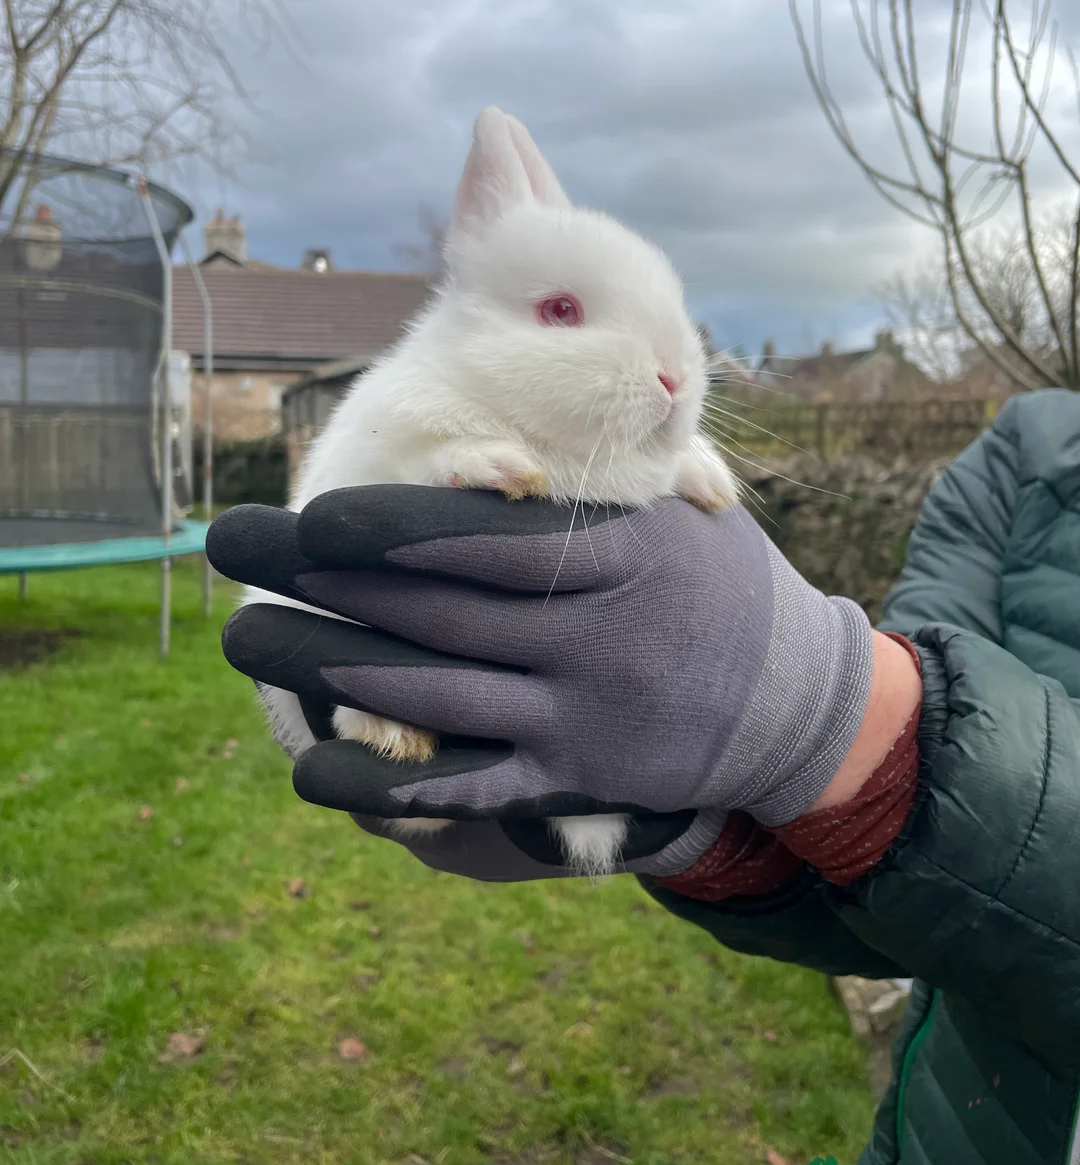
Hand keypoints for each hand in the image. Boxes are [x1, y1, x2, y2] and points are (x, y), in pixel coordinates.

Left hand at [207, 487, 873, 878]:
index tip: (310, 511)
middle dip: (321, 581)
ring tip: (245, 642)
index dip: (391, 527)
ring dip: (326, 669)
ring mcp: (582, 713)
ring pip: (435, 694)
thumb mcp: (676, 504)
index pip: (489, 535)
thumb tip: (514, 376)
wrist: (794, 699)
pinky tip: (310, 773)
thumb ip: (598, 456)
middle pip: (436, 610)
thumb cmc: (711, 578)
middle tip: (233, 552)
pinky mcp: (572, 779)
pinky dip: (383, 784)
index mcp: (622, 549)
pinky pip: (465, 788)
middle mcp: (596, 633)